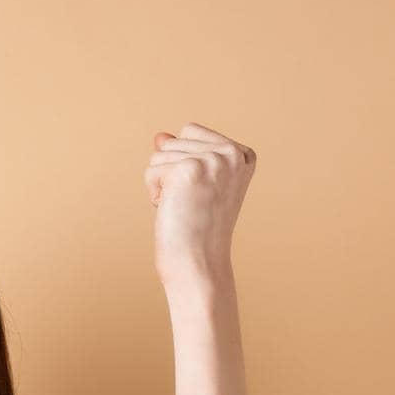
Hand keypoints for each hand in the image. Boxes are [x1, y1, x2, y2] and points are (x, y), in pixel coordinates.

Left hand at [144, 122, 256, 282]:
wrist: (199, 262)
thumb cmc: (198, 230)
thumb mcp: (196, 185)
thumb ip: (182, 154)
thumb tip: (160, 136)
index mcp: (243, 154)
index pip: (191, 131)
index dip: (184, 164)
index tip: (202, 194)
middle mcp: (232, 153)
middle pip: (174, 141)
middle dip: (172, 174)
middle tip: (192, 205)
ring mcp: (212, 160)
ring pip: (159, 154)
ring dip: (162, 184)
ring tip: (184, 208)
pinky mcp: (189, 169)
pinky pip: (151, 170)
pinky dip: (154, 193)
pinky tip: (174, 211)